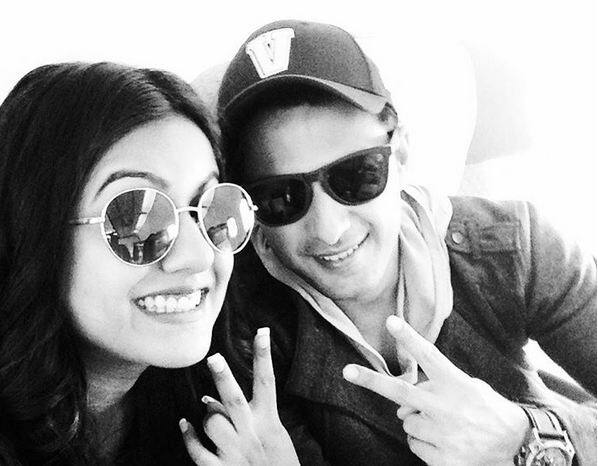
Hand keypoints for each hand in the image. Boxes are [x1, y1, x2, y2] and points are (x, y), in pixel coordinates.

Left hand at [180, 328, 298, 464]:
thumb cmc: (277, 463)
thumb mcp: (272, 436)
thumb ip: (248, 416)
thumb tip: (210, 399)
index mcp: (268, 423)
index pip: (266, 383)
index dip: (264, 356)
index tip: (262, 331)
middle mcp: (251, 434)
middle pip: (234, 400)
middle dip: (223, 378)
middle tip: (213, 358)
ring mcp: (235, 453)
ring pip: (212, 422)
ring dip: (208, 416)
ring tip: (212, 419)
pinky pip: (198, 450)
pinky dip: (189, 436)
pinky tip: (184, 424)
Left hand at [343, 316, 528, 465]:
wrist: (518, 447)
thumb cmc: (489, 411)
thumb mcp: (471, 388)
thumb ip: (438, 387)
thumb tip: (403, 403)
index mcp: (456, 385)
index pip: (429, 356)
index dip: (409, 338)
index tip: (391, 320)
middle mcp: (446, 408)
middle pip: (400, 392)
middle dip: (370, 381)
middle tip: (348, 371)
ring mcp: (443, 434)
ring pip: (407, 421)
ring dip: (415, 420)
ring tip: (442, 424)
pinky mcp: (442, 458)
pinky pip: (414, 444)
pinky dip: (423, 442)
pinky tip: (445, 441)